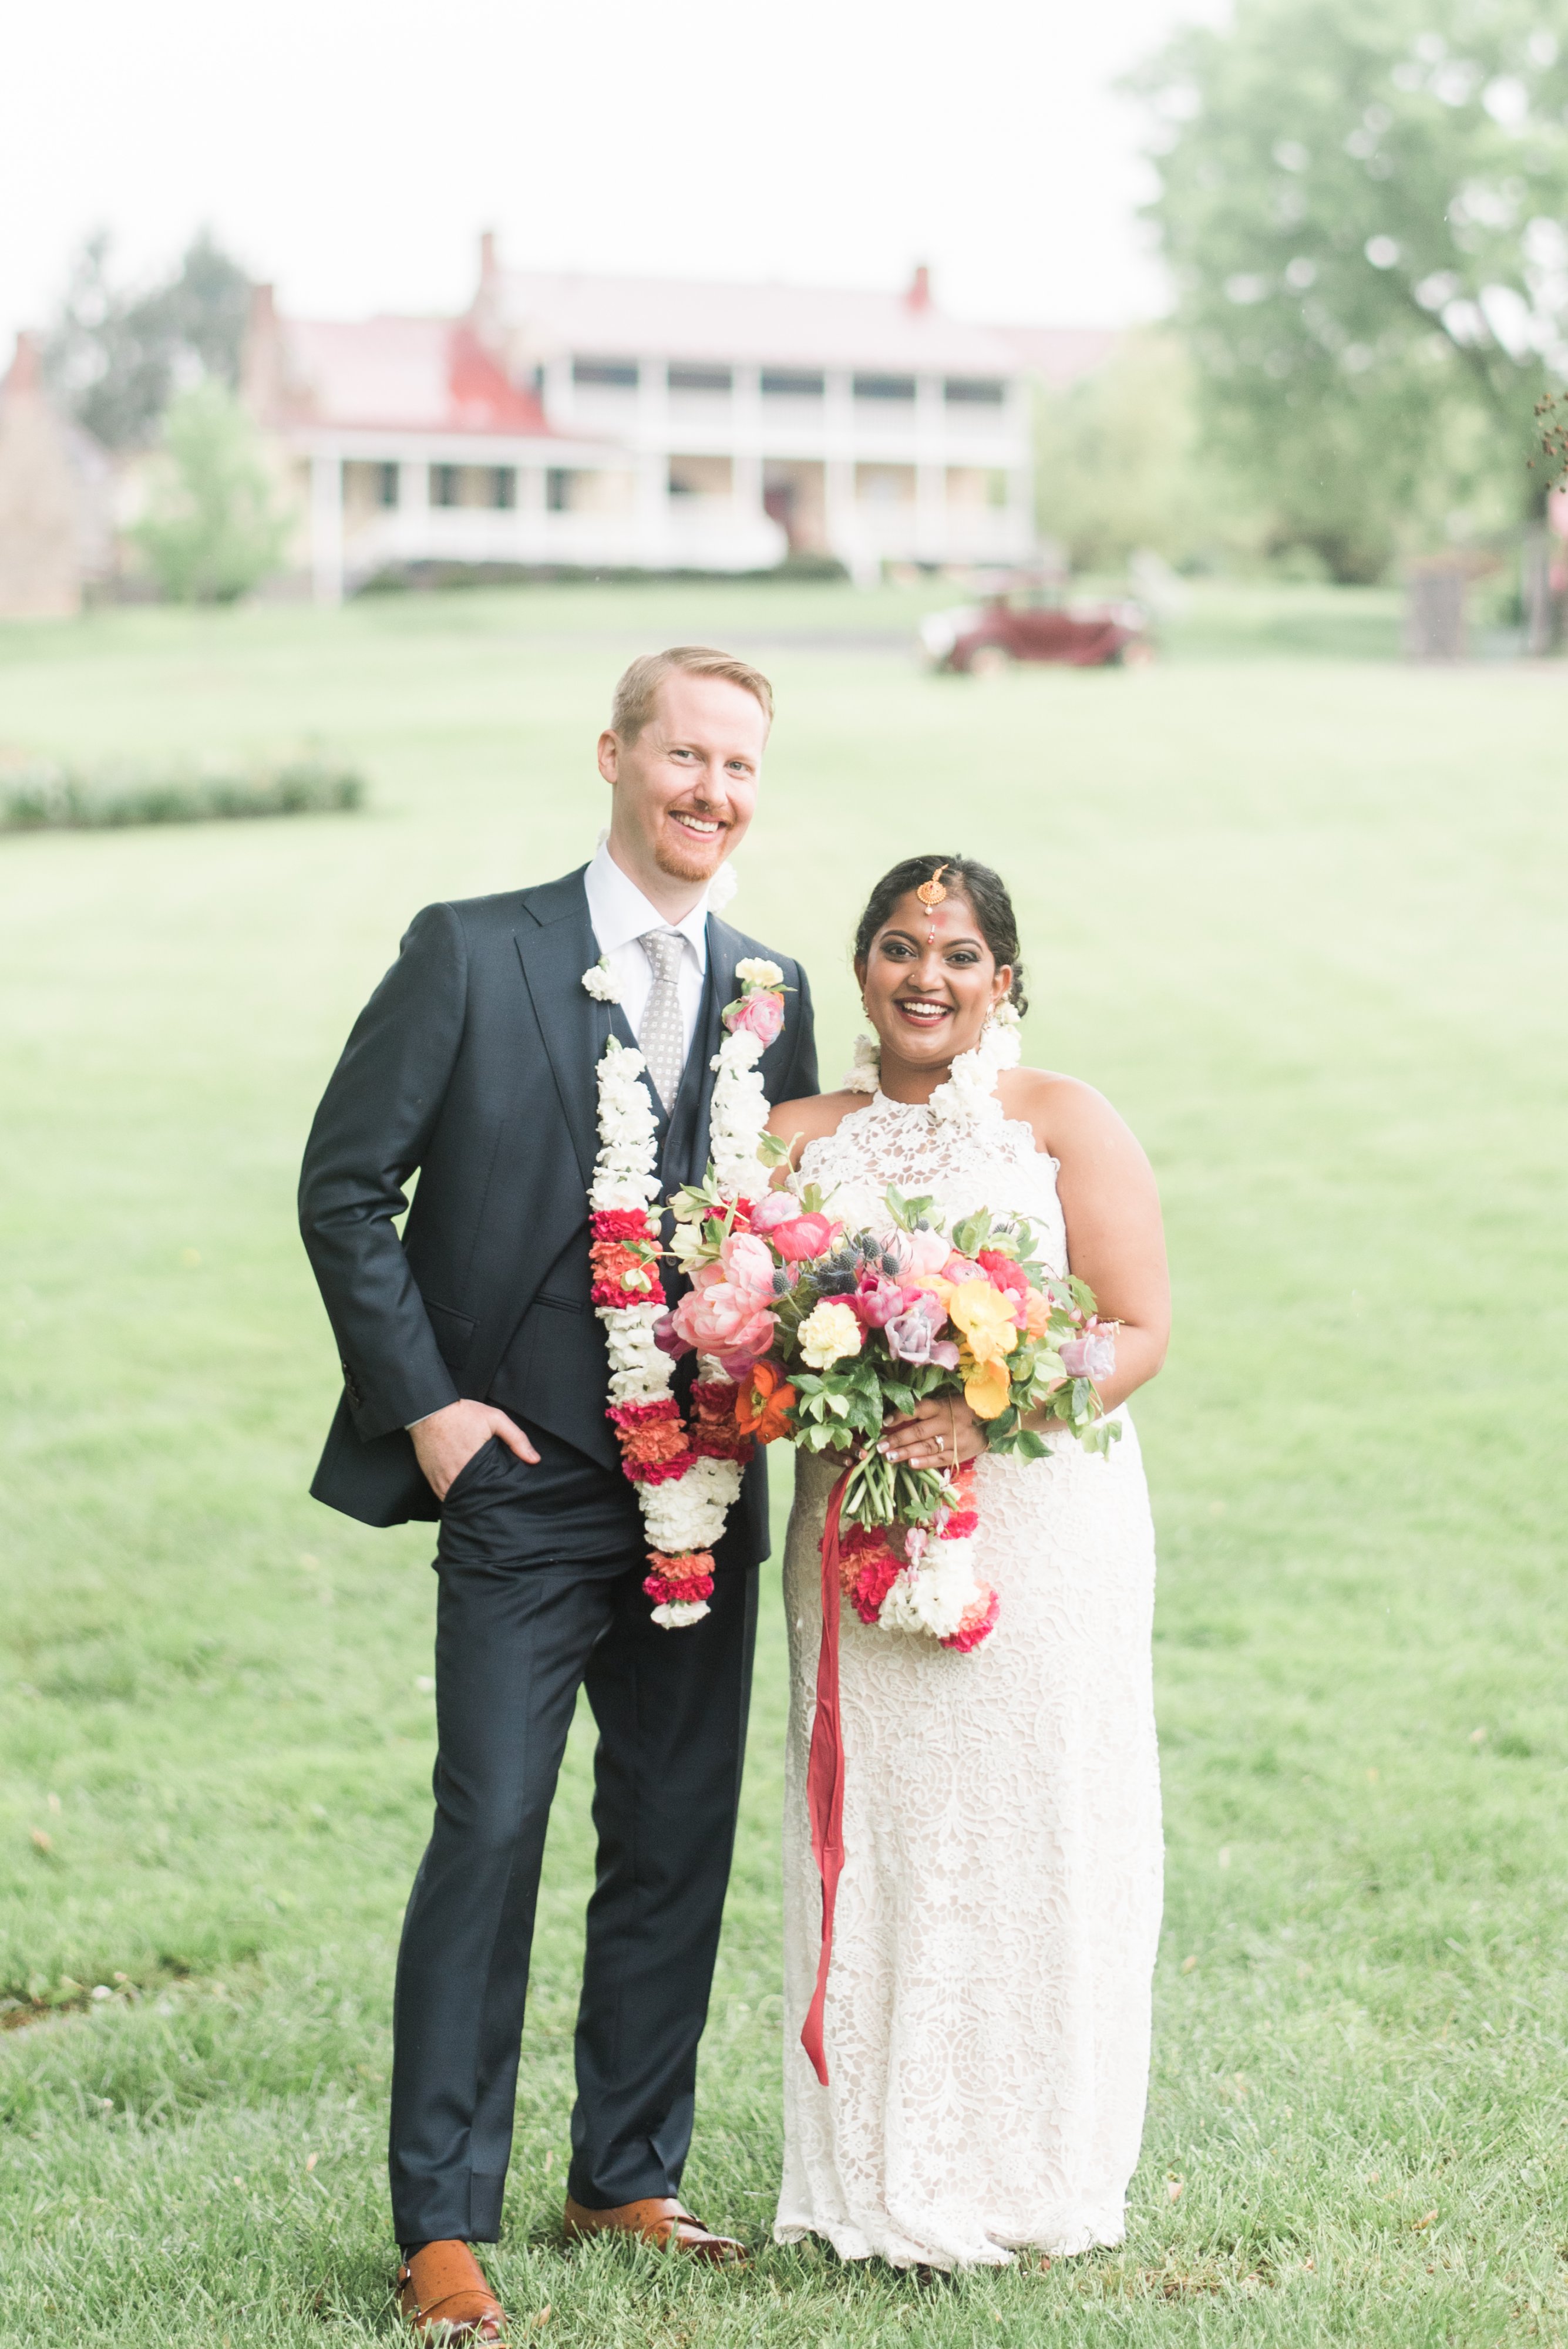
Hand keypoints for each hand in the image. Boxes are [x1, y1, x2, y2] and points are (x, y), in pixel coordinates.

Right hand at [410, 1399, 538, 1499]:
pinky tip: (465, 1490)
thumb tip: (534, 1460)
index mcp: (474, 1465)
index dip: (501, 1494)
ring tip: (481, 1494)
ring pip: (460, 1500)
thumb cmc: (462, 1414)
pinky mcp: (432, 1480)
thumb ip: (516, 1438)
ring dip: (470, 1498)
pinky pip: (445, 1496)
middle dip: (486, 1498)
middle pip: (476, 1499)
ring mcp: (441, 1481)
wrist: (428, 1410)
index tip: (507, 1493)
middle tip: (496, 1496)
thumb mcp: (495, 1419)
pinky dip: (455, 1495)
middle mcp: (456, 1477)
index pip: (492, 1491)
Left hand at [877, 1394, 985, 1470]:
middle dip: (897, 1439)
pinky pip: (940, 1459)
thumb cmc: (961, 1409)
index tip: (884, 1422)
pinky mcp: (960, 1453)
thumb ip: (925, 1411)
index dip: (900, 1415)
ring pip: (927, 1446)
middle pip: (919, 1431)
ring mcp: (955, 1439)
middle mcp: (947, 1422)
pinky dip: (925, 1462)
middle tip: (880, 1447)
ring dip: (906, 1452)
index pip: (918, 1409)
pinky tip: (911, 1464)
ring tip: (889, 1457)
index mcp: (941, 1406)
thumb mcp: (946, 1403)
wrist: (993, 1421)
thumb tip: (896, 1419)